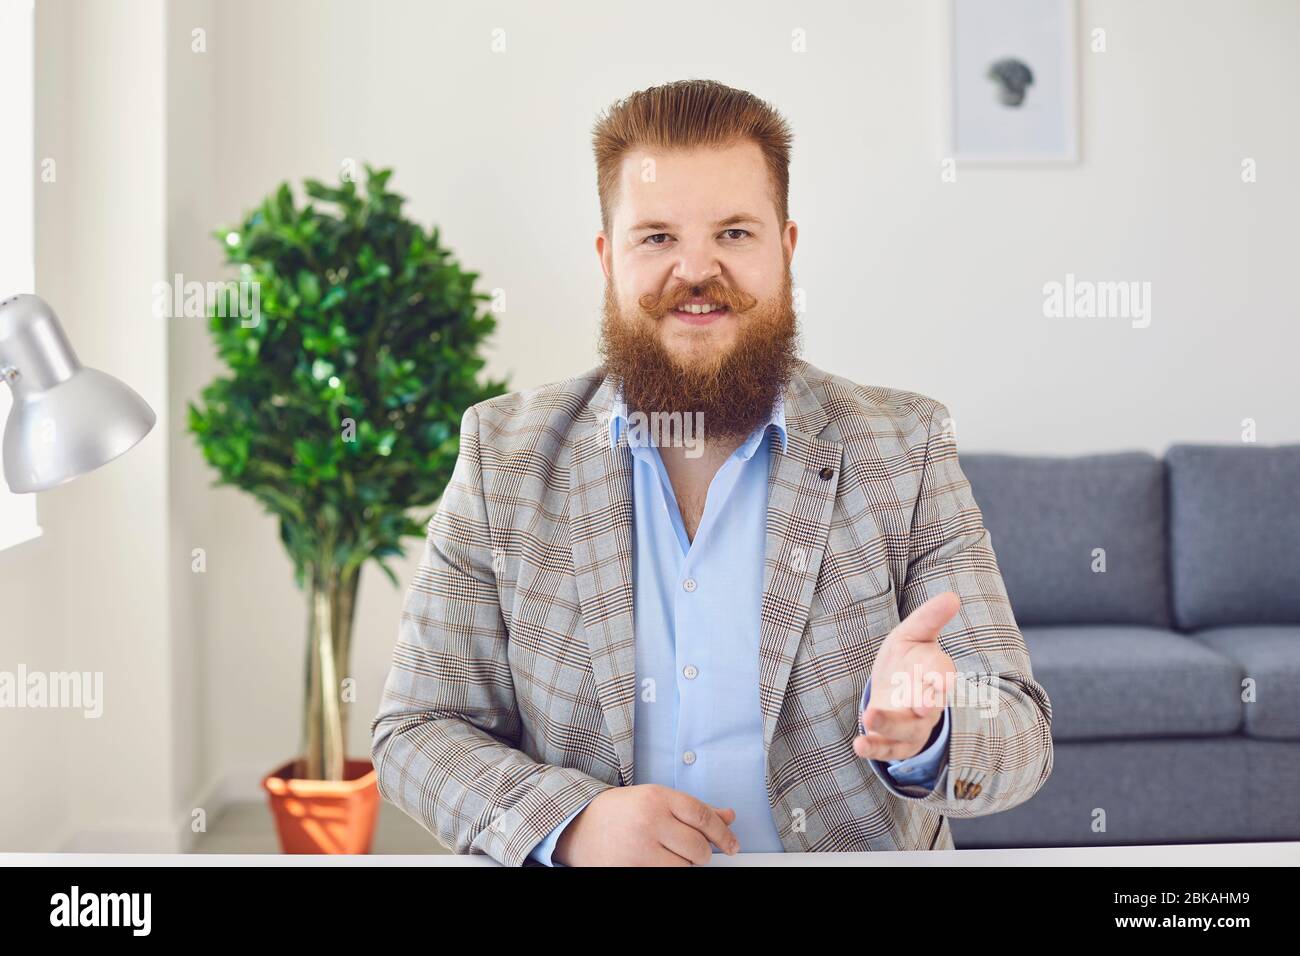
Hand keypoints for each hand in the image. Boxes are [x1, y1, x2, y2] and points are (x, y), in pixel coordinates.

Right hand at [552, 784, 740, 865]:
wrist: (577, 826)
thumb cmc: (620, 811)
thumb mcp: (656, 800)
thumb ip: (693, 808)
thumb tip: (729, 817)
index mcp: (657, 798)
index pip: (702, 816)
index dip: (723, 833)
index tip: (732, 845)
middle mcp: (649, 821)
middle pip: (698, 846)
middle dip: (703, 854)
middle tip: (696, 853)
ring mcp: (638, 848)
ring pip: (685, 867)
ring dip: (685, 865)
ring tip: (670, 856)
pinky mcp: (631, 869)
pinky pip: (666, 875)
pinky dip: (669, 871)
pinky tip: (658, 862)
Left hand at [854, 591, 959, 761]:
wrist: (894, 691)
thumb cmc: (907, 660)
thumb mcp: (913, 635)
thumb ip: (929, 618)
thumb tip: (952, 596)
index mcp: (935, 675)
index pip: (942, 675)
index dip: (942, 678)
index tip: (942, 680)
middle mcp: (929, 703)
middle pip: (930, 706)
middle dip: (926, 705)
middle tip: (921, 706)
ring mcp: (914, 726)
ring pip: (907, 730)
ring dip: (889, 724)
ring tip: (869, 716)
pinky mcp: (897, 743)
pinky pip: (887, 748)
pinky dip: (874, 747)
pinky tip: (858, 744)